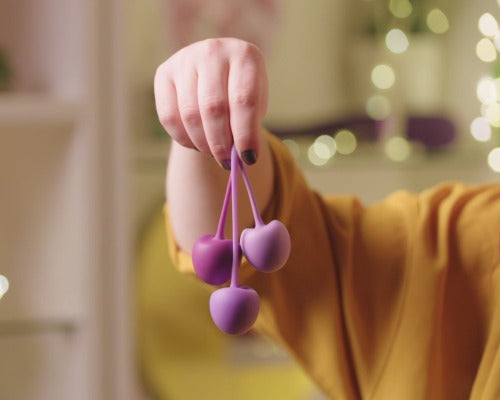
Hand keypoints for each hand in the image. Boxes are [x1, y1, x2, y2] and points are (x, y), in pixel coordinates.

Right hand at [154, 38, 267, 167]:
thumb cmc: (241, 92)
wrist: (217, 73)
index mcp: (244, 56)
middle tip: (226, 161)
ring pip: (190, 114)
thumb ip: (249, 127)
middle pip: (213, 108)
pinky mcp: (164, 73)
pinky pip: (168, 116)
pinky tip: (196, 143)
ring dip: (202, 143)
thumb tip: (241, 158)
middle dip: (221, 143)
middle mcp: (213, 51)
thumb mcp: (256, 105)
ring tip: (214, 152)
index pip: (244, 100)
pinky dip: (183, 138)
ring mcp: (185, 59)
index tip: (248, 158)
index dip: (246, 134)